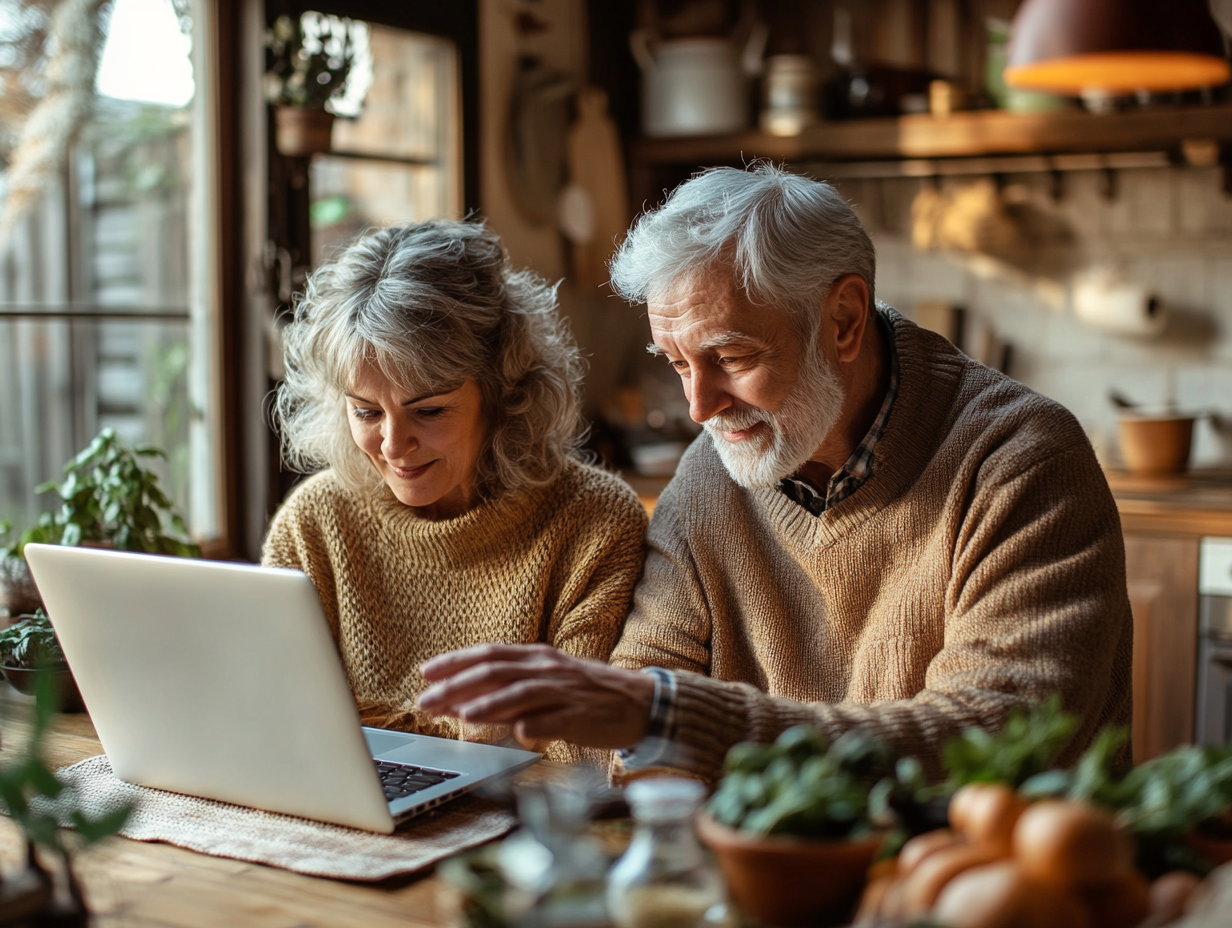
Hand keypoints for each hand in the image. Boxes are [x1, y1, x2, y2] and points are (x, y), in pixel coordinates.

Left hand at [417, 644, 654, 749]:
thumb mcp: (547, 684)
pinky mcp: (580, 715)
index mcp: (537, 658)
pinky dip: (532, 725)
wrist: (639, 702)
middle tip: (428, 701)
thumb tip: (466, 704)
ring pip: (520, 693)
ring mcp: (564, 691)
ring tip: (462, 715)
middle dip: (458, 685)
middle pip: (496, 672)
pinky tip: (515, 733)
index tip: (427, 673)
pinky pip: (552, 720)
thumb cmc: (587, 695)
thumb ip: (509, 693)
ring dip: (489, 704)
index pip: (489, 654)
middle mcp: (547, 669)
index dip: (456, 662)